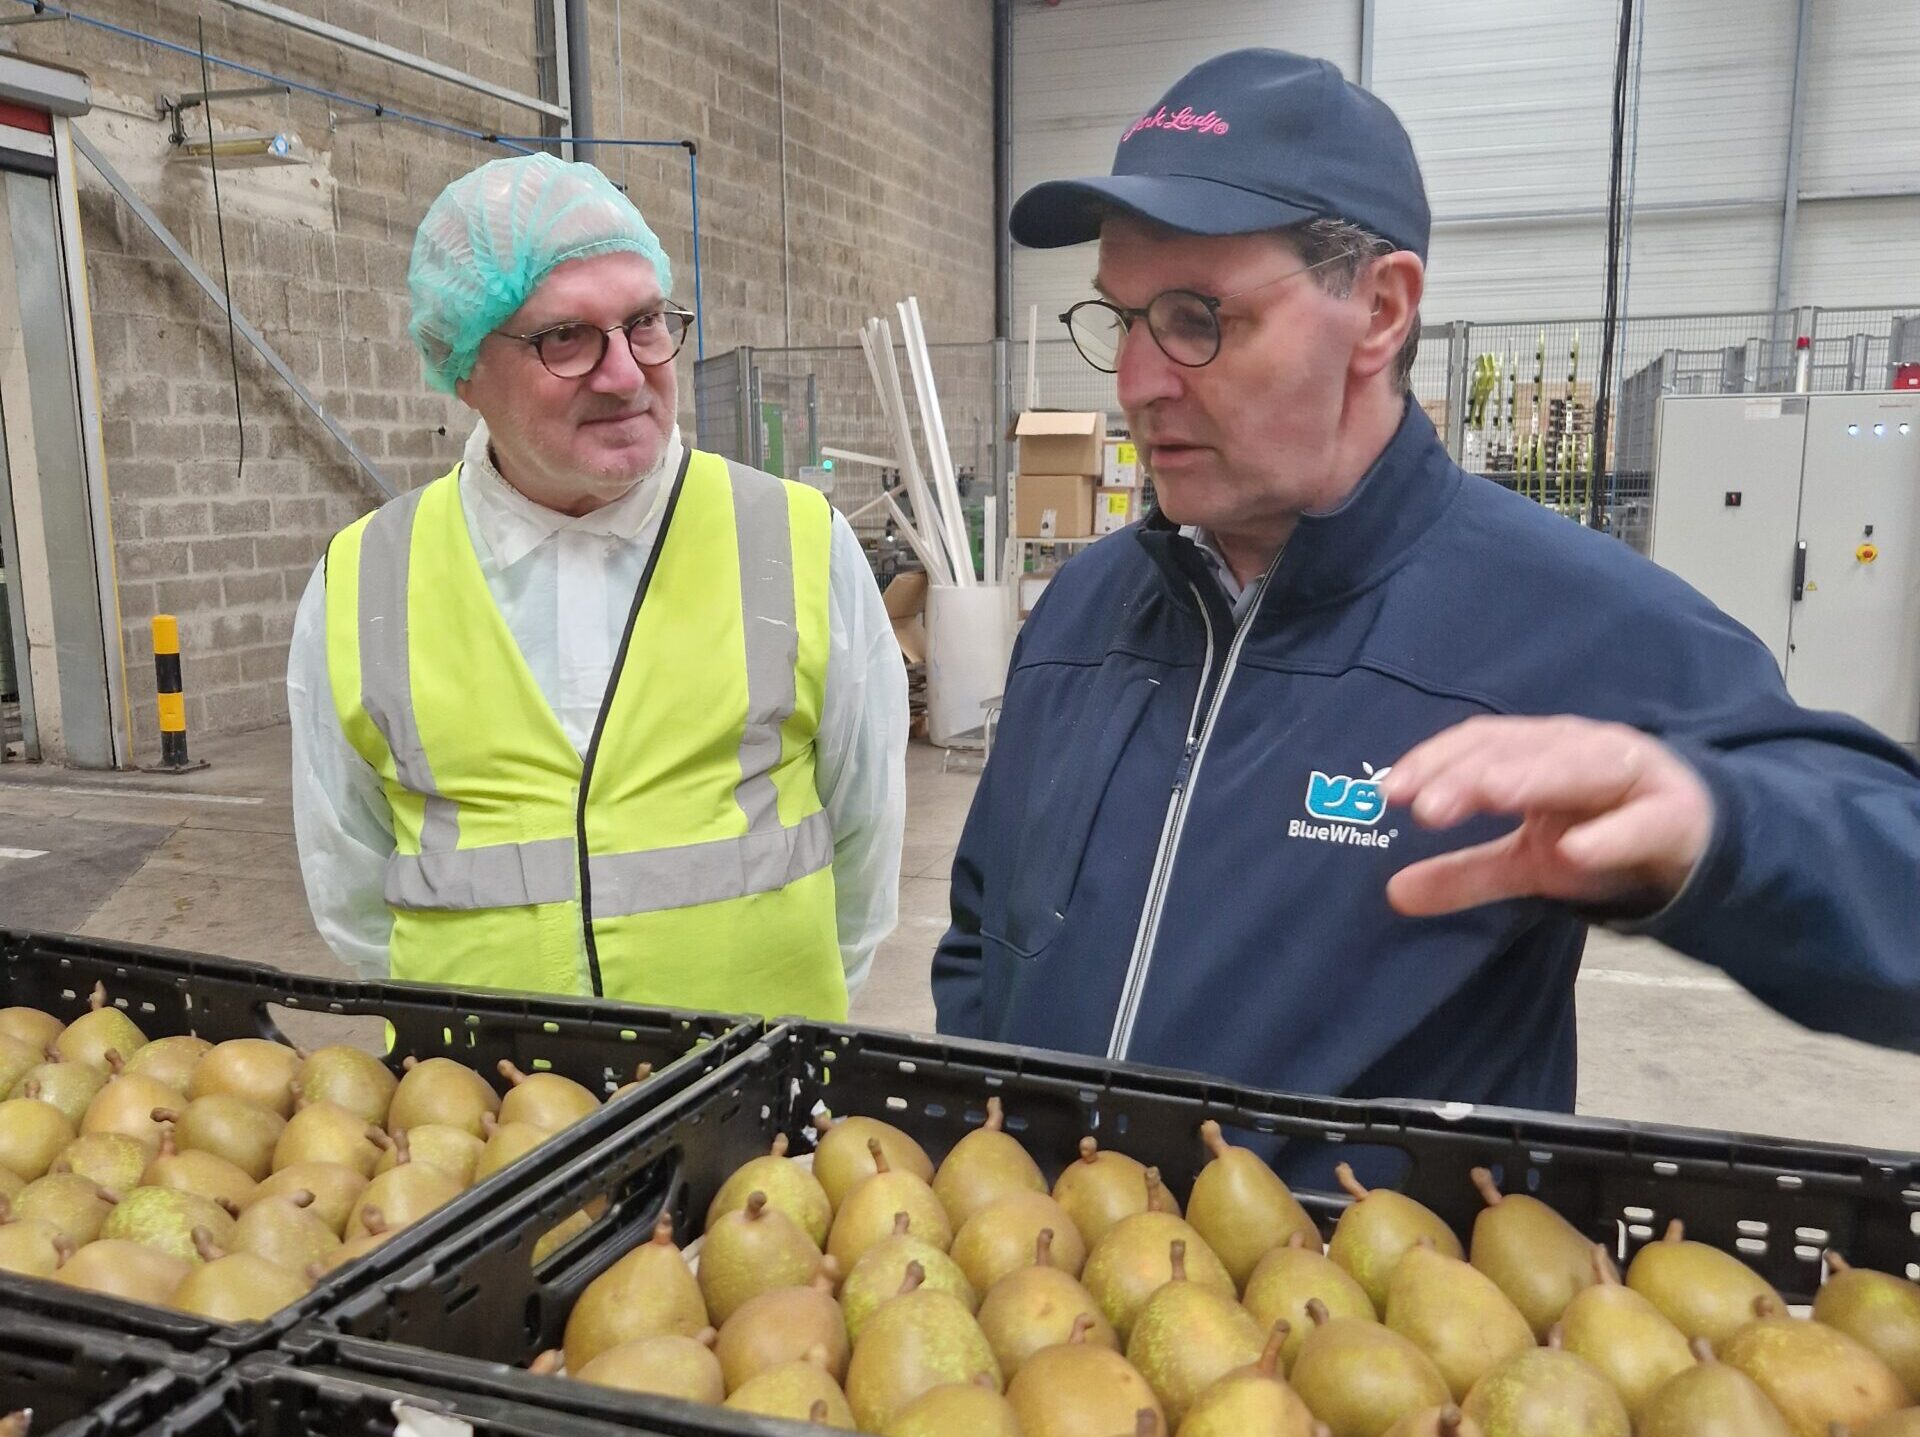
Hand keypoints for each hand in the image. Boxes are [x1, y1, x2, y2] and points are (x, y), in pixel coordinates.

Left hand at [1380, 716, 1712, 916]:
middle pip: (1520, 753)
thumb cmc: (1603, 834)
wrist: (1698, 844)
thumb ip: (1464, 874)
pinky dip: (1611, 833)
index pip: (1481, 743)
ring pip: (1581, 768)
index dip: (1434, 762)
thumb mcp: (1527, 861)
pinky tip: (1575, 851)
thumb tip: (1393, 894)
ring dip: (1535, 778)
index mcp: (1540, 751)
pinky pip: (1644, 821)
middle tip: (1424, 805)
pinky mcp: (1675, 815)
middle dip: (1471, 774)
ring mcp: (1632, 776)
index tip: (1390, 792)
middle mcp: (1581, 750)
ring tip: (1491, 795)